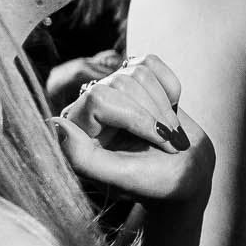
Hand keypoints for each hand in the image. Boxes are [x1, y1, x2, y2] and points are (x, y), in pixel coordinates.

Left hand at [49, 54, 211, 203]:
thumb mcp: (122, 179)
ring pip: (139, 72)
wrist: (189, 172)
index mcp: (80, 130)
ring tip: (170, 132)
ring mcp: (116, 89)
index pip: (99, 98)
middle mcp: (93, 105)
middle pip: (122, 82)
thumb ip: (83, 158)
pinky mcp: (137, 79)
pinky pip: (152, 63)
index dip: (136, 117)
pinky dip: (171, 87)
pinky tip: (170, 111)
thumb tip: (56, 123)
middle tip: (169, 141)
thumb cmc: (157, 182)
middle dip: (155, 114)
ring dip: (165, 105)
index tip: (160, 140)